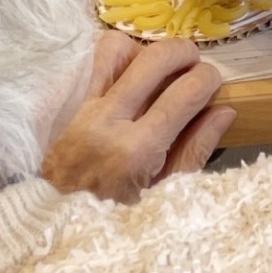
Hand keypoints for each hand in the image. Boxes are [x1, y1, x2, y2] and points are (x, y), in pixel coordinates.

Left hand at [41, 31, 233, 202]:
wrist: (47, 224)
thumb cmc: (111, 215)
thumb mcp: (162, 196)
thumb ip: (195, 150)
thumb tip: (224, 110)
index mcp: (136, 151)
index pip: (186, 92)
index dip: (208, 79)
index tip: (211, 84)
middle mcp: (105, 122)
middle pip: (155, 58)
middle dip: (184, 53)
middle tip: (190, 66)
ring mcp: (76, 108)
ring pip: (115, 48)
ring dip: (141, 52)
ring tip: (150, 71)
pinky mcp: (56, 104)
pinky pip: (84, 61)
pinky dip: (107, 62)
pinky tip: (119, 78)